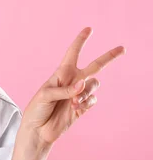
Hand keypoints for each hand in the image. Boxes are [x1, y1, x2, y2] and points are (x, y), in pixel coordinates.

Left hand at [19, 27, 125, 149]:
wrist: (38, 130)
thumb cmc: (37, 109)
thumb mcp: (45, 95)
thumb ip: (65, 89)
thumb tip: (83, 84)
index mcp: (61, 73)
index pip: (72, 53)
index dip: (80, 41)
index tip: (89, 29)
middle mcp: (72, 81)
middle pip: (95, 66)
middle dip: (108, 57)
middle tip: (123, 48)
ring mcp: (79, 94)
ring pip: (94, 85)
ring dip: (86, 92)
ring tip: (73, 102)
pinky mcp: (83, 107)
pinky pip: (92, 100)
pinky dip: (86, 102)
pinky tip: (76, 108)